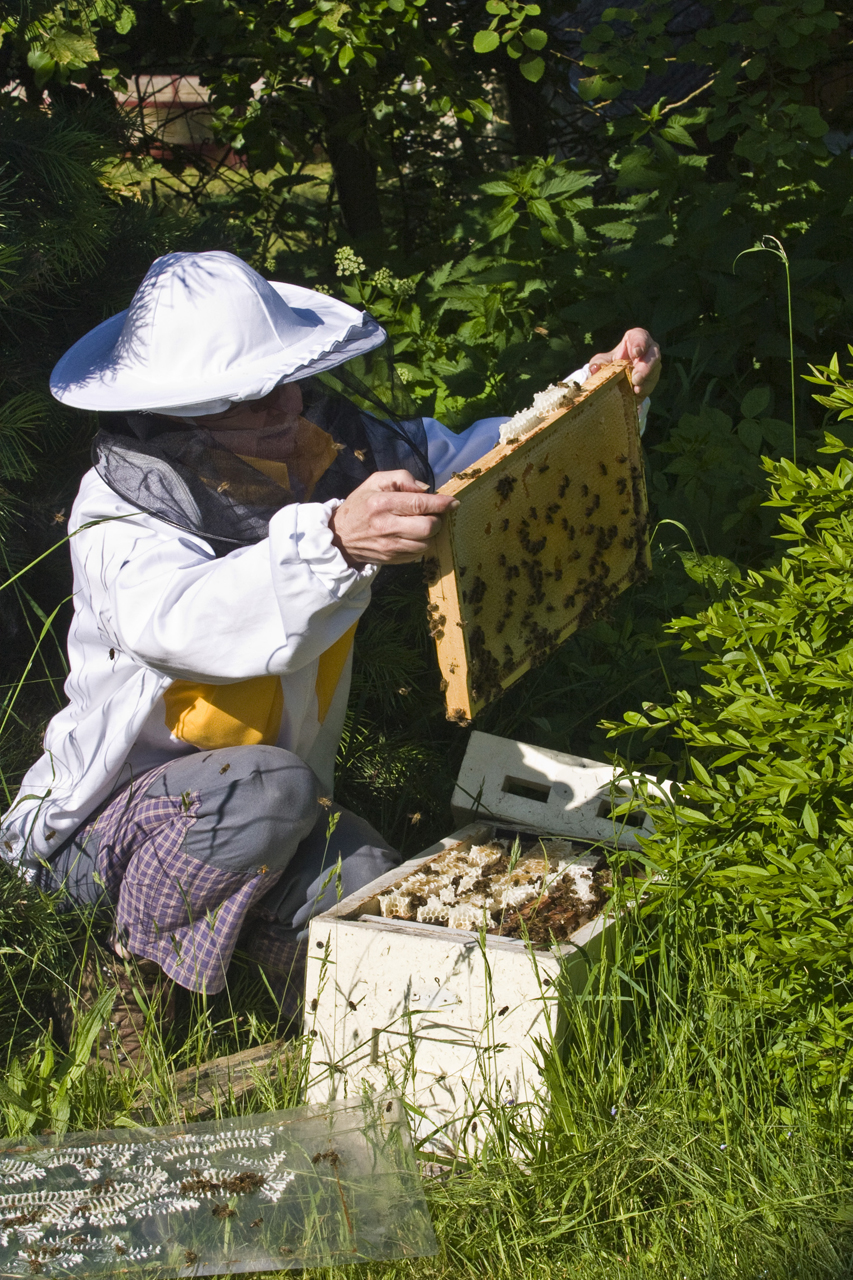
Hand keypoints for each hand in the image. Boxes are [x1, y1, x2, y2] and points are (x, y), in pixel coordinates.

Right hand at [329, 470, 458, 566]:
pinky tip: (414, 535)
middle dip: (438, 520)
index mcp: (382, 504)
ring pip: (426, 543)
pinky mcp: (392, 559)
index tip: (453, 502)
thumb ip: (401, 477)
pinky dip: (422, 544)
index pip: (419, 504)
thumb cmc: (361, 504)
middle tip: (434, 513)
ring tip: (423, 524)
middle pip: (428, 527)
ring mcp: (390, 547)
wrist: (340, 537)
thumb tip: (426, 489)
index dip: (441, 503)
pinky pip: (419, 554)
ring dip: (431, 534)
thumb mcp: (375, 481)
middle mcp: (386, 527)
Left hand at [589, 327, 660, 397]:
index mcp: (635, 339)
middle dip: (645, 367)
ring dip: (646, 381)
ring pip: (654, 371)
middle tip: (636, 378)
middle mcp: (647, 350)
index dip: (640, 343)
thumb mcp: (601, 361)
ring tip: (636, 389)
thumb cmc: (610, 363)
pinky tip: (637, 394)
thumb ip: (598, 362)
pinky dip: (644, 390)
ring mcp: (652, 365)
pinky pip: (651, 384)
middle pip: (653, 355)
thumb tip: (594, 368)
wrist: (614, 379)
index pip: (641, 336)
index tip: (636, 353)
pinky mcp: (652, 379)